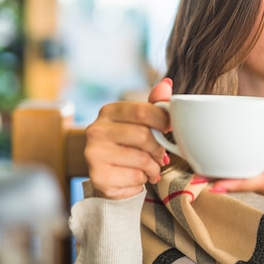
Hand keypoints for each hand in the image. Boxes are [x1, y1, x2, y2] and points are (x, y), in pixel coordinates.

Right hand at [84, 78, 172, 199]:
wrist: (109, 176)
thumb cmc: (129, 145)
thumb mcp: (141, 122)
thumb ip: (155, 104)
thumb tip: (167, 84)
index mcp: (109, 111)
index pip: (143, 111)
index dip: (163, 121)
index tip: (169, 129)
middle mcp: (96, 130)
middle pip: (144, 136)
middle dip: (159, 148)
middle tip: (161, 155)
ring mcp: (94, 153)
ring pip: (142, 159)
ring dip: (153, 166)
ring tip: (150, 167)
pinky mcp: (98, 176)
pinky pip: (135, 177)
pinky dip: (143, 179)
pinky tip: (137, 177)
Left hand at [210, 130, 263, 256]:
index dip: (239, 182)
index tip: (215, 183)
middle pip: (252, 187)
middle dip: (224, 182)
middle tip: (194, 177)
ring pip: (254, 189)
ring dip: (230, 183)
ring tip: (204, 174)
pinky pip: (262, 189)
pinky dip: (244, 182)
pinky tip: (230, 173)